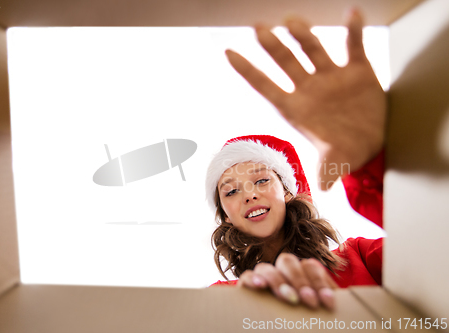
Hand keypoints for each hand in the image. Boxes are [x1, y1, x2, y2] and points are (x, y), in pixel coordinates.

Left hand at [225, 9, 386, 189]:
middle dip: (272, 47)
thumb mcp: (335, 162)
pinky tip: (351, 14)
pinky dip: (353, 30)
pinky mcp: (358, 70)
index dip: (248, 71)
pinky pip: (354, 46)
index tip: (228, 53)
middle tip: (258, 29)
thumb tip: (324, 189)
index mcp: (296, 108)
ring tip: (292, 20)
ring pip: (314, 49)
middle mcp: (310, 88)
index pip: (265, 87)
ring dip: (303, 34)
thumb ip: (328, 170)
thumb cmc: (345, 152)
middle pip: (286, 63)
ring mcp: (332, 77)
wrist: (372, 144)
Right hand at [238, 253, 337, 309]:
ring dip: (278, 281)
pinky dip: (252, 278)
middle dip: (299, 280)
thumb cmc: (304, 319)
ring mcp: (262, 276)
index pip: (309, 265)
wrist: (284, 327)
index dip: (318, 282)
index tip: (327, 302)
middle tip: (309, 301)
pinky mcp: (246, 286)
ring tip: (290, 298)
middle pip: (287, 261)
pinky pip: (246, 276)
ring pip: (266, 267)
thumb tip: (338, 302)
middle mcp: (280, 271)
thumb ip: (323, 300)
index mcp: (300, 272)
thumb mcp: (317, 309)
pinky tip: (260, 286)